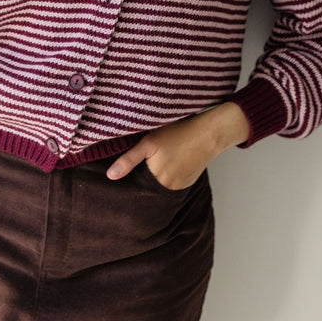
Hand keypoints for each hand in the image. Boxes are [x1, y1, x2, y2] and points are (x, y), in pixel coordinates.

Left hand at [106, 102, 249, 190]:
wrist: (211, 132)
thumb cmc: (178, 132)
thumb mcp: (149, 142)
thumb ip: (128, 160)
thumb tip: (110, 177)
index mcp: (157, 180)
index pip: (136, 186)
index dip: (129, 179)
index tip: (126, 171)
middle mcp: (169, 188)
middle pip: (148, 186)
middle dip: (142, 178)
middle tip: (142, 161)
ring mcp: (181, 186)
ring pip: (160, 184)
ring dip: (155, 176)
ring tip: (156, 160)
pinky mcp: (189, 181)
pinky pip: (172, 182)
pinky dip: (167, 175)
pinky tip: (169, 161)